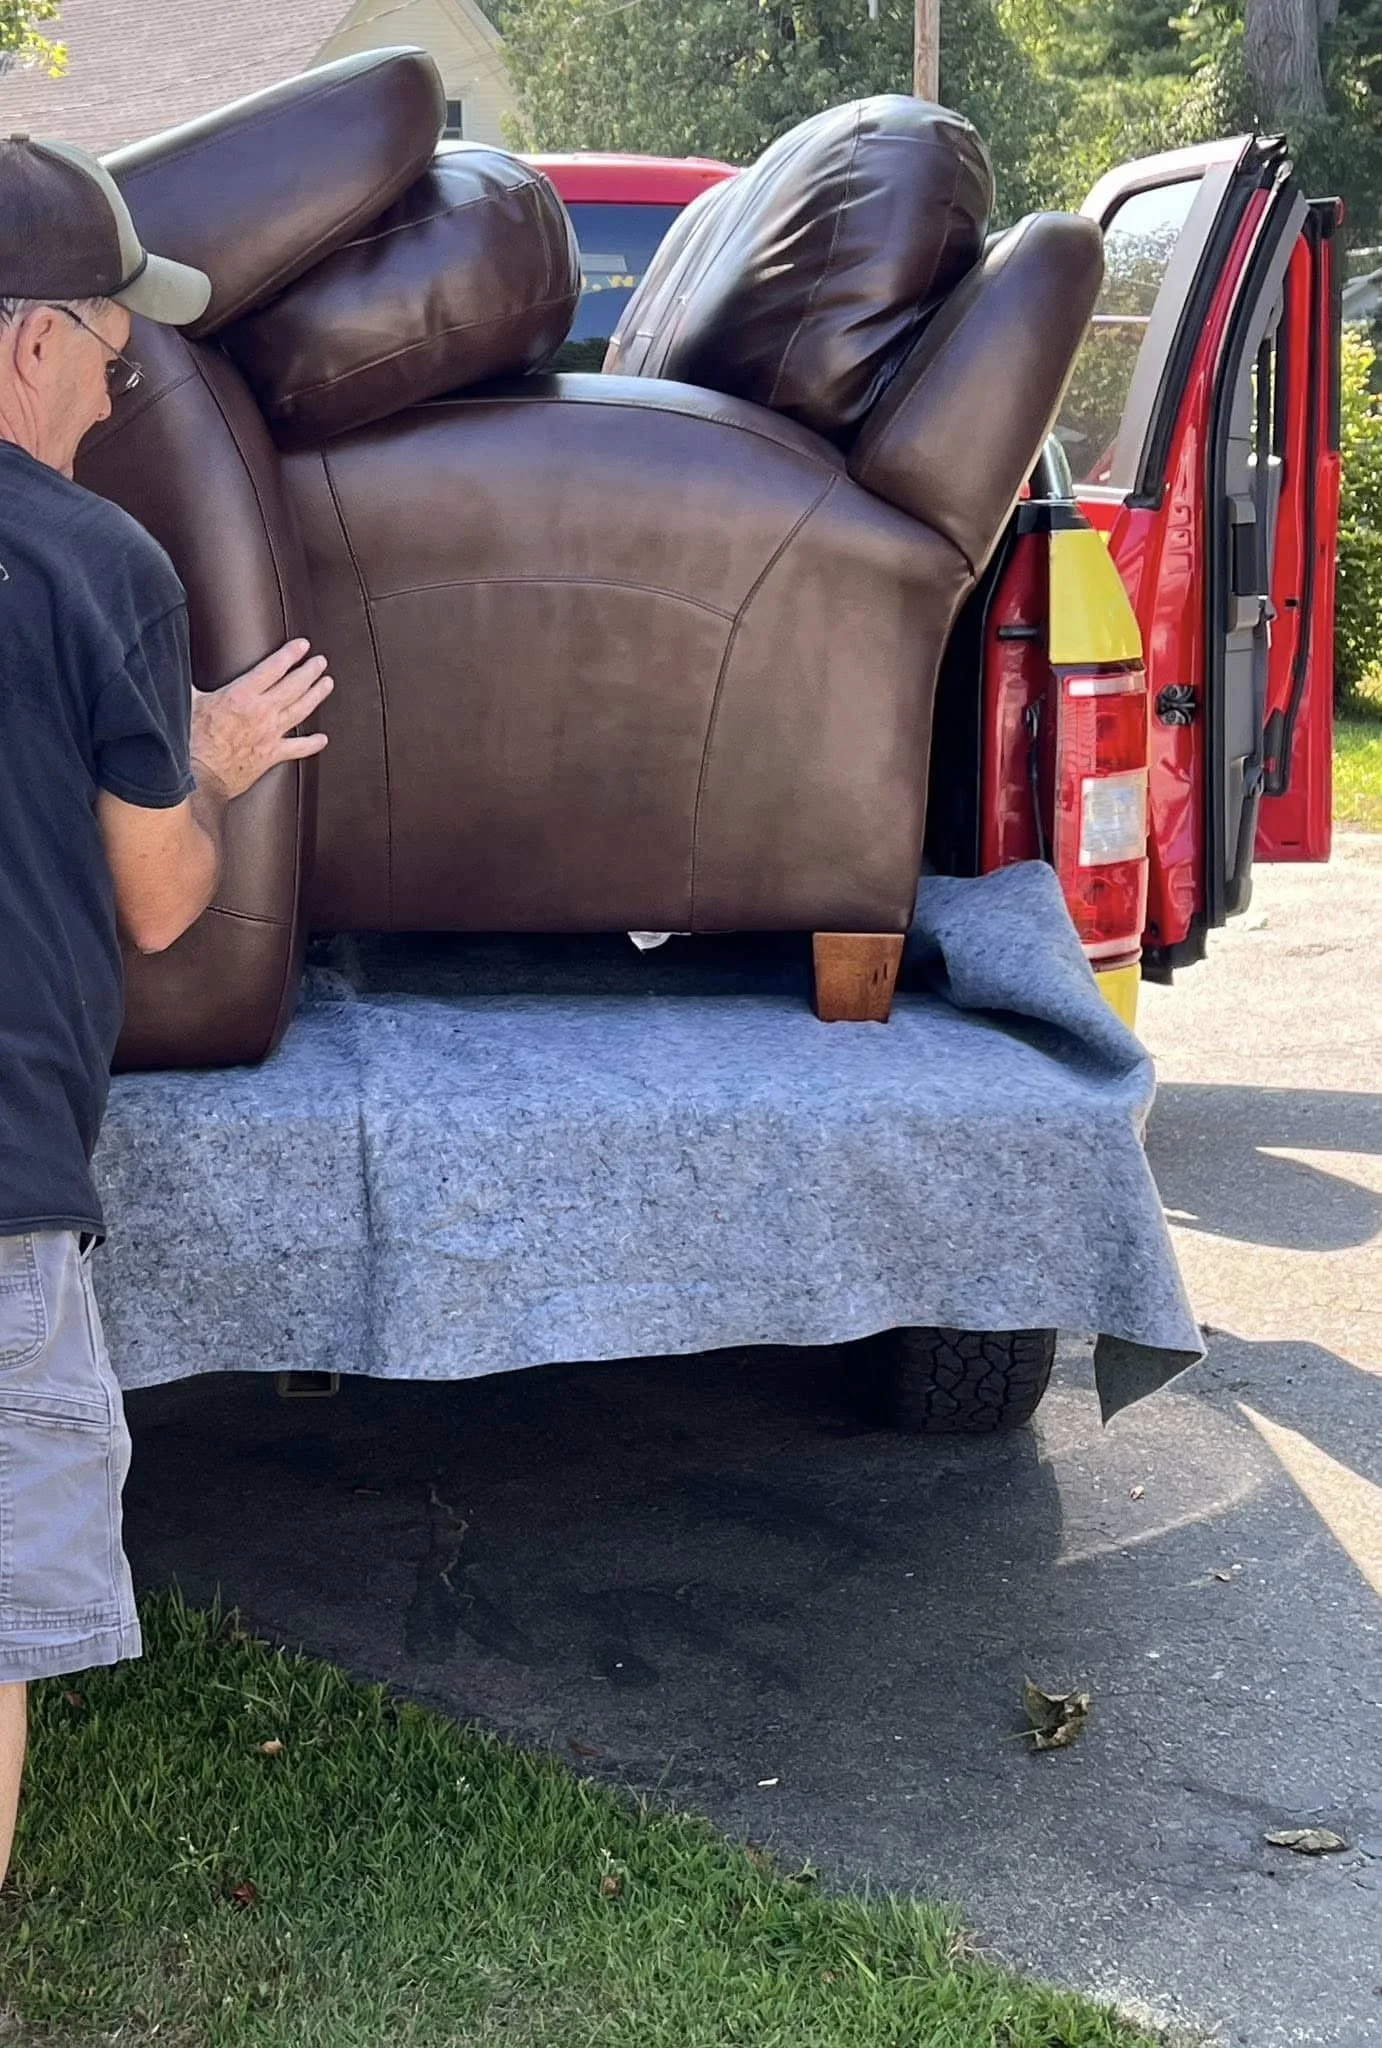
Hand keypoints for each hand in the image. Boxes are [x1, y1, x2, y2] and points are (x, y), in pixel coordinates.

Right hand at [190, 639, 332, 801]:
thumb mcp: (189, 703)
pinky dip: (312, 744)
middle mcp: (261, 712)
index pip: (273, 668)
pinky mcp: (272, 755)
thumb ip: (192, 684)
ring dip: (316, 695)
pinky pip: (299, 748)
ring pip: (301, 710)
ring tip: (327, 684)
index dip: (290, 654)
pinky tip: (322, 739)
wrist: (199, 776)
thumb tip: (181, 668)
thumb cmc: (191, 742)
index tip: (302, 646)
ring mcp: (270, 733)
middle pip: (294, 686)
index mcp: (241, 695)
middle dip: (309, 671)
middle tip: (320, 662)